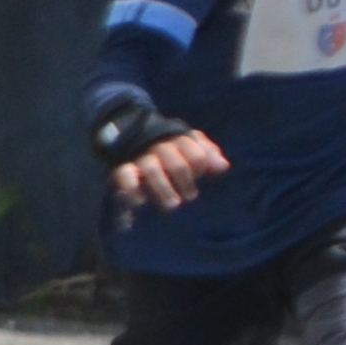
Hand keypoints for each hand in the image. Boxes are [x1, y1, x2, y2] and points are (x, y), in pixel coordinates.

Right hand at [106, 129, 226, 213]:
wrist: (133, 138)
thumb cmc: (174, 151)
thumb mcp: (192, 148)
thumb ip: (208, 154)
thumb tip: (223, 166)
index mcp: (178, 139)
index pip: (193, 150)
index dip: (199, 163)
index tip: (200, 175)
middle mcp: (158, 146)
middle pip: (175, 162)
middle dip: (185, 180)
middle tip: (191, 197)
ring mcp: (140, 157)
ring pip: (152, 169)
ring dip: (163, 188)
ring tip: (173, 206)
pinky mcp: (122, 167)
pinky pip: (124, 175)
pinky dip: (132, 187)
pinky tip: (141, 202)